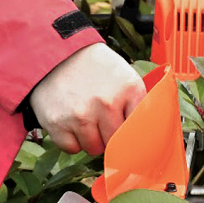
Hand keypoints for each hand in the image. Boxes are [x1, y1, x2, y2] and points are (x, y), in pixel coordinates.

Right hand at [29, 43, 145, 155]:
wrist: (57, 54)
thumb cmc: (94, 68)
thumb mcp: (124, 75)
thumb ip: (137, 103)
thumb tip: (146, 136)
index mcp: (129, 89)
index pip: (140, 130)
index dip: (133, 136)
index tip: (129, 139)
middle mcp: (106, 103)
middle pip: (116, 143)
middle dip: (110, 137)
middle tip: (102, 122)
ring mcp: (81, 115)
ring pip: (94, 148)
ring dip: (91, 140)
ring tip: (86, 119)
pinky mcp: (58, 123)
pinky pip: (71, 148)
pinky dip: (71, 140)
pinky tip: (70, 122)